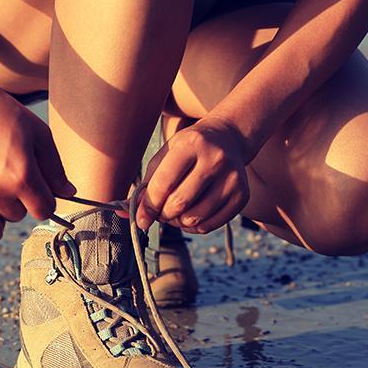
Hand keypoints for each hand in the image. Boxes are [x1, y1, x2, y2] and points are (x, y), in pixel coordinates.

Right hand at [0, 85, 74, 242]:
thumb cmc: (5, 115)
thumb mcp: (39, 135)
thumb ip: (55, 169)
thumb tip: (69, 193)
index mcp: (21, 176)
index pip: (44, 210)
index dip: (44, 199)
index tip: (37, 186)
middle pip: (18, 217)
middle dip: (19, 201)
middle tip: (9, 177)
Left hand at [138, 117, 250, 233]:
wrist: (228, 140)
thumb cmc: (188, 150)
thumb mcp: (166, 157)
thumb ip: (145, 185)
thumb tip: (124, 213)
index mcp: (191, 144)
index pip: (163, 183)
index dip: (148, 206)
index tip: (140, 219)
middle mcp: (215, 159)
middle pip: (179, 204)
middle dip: (163, 215)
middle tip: (159, 213)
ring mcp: (232, 178)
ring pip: (195, 218)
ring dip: (178, 223)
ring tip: (174, 214)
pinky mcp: (242, 195)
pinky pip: (212, 225)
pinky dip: (195, 228)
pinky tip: (190, 217)